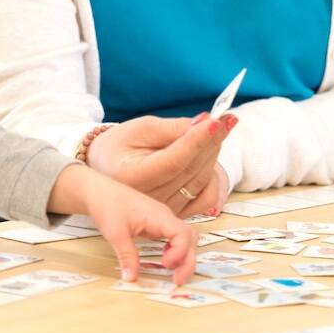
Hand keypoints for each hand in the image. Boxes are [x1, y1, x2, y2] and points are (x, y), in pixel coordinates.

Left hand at [48, 165, 195, 283]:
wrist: (99, 191)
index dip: (180, 252)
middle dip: (188, 260)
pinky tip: (165, 260)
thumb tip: (131, 279)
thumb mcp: (116, 234)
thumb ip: (127, 256)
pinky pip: (175, 237)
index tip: (166, 265)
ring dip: (184, 256)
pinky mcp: (157, 224)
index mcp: (159, 216)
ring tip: (174, 274)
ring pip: (185, 237)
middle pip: (190, 237)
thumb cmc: (108, 206)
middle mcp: (165, 217)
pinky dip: (176, 250)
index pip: (183, 234)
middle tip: (177, 281)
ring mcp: (163, 220)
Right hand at [87, 113, 236, 214]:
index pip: (173, 160)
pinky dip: (215, 177)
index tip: (215, 121)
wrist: (108, 168)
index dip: (197, 140)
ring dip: (214, 155)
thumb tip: (202, 124)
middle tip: (224, 119)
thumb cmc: (121, 145)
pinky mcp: (177, 213)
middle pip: (191, 170)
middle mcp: (148, 199)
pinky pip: (207, 198)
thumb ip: (171, 128)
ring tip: (216, 132)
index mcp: (133, 177)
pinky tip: (211, 156)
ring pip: (203, 182)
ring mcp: (163, 210)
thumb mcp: (140, 128)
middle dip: (212, 141)